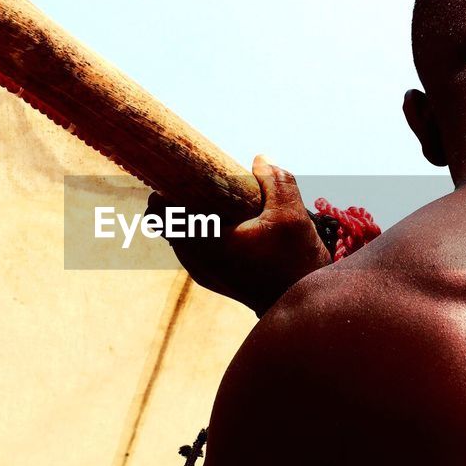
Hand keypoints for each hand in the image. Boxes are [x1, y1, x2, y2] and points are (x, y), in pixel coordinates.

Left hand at [148, 156, 330, 315]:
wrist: (303, 306)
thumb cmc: (295, 262)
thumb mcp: (291, 214)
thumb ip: (276, 181)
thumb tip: (259, 160)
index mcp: (205, 243)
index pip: (162, 214)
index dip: (164, 190)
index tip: (180, 174)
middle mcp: (197, 261)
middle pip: (167, 223)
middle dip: (179, 200)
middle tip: (201, 180)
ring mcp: (203, 273)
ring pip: (180, 236)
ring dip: (191, 217)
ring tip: (215, 198)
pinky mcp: (213, 279)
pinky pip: (193, 249)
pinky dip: (201, 232)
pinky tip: (226, 221)